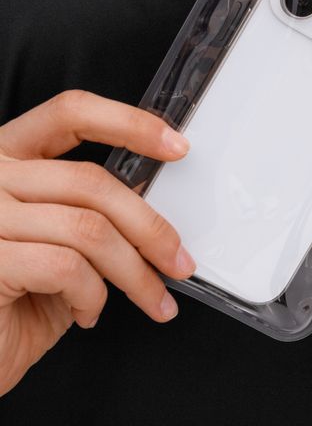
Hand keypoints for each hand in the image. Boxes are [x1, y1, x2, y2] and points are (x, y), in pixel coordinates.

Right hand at [0, 90, 194, 395]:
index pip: (69, 113)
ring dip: (134, 272)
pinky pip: (66, 266)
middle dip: (150, 227)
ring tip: (150, 298)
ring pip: (88, 228)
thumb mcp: (58, 244)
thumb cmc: (10, 304)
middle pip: (91, 181)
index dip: (128, 123)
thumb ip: (91, 214)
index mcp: (8, 158)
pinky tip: (87, 312)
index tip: (176, 146)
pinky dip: (92, 295)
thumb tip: (157, 212)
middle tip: (179, 261)